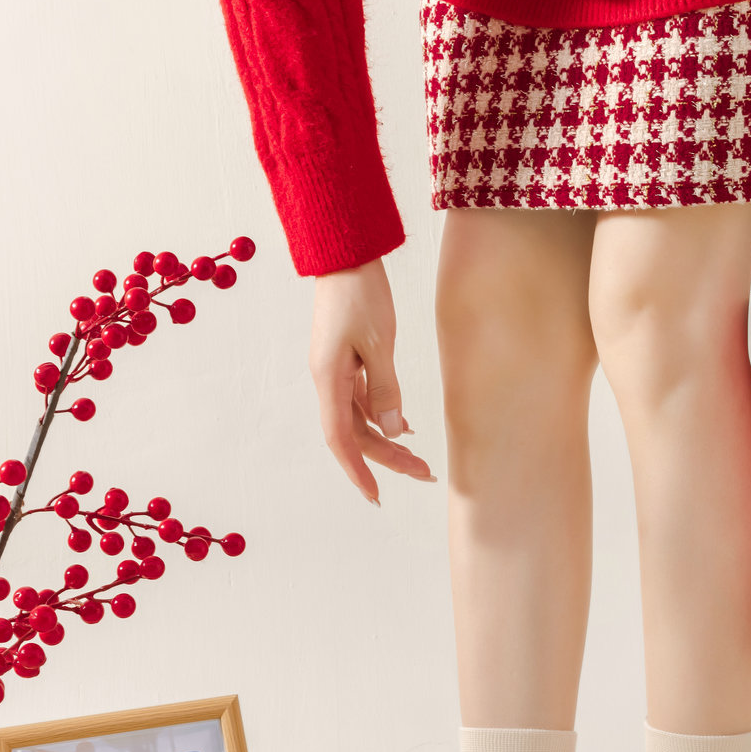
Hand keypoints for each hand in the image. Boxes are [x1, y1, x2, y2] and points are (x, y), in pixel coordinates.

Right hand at [308, 257, 435, 503]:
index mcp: (328, 378)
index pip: (341, 439)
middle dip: (386, 458)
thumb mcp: (378, 342)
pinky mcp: (346, 360)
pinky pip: (362, 398)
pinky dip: (384, 414)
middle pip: (355, 433)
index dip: (357, 470)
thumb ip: (385, 388)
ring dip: (387, 440)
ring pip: (360, 418)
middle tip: (423, 474)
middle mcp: (327, 380)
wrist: (345, 256)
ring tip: (420, 458)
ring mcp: (336, 371)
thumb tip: (391, 431)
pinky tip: (404, 426)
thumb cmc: (360, 294)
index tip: (376, 496)